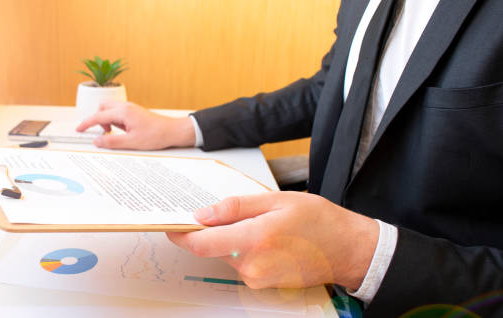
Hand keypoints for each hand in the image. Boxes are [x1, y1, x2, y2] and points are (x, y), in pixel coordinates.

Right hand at [76, 101, 195, 149]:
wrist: (172, 131)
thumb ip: (112, 141)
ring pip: (110, 109)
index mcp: (123, 112)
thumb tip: (97, 141)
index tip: (79, 129)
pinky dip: (115, 120)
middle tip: (103, 133)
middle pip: (102, 107)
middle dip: (98, 119)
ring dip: (107, 120)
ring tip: (116, 133)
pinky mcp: (134, 111)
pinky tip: (123, 131)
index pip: (98, 116)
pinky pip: (118, 112)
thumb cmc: (156, 136)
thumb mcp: (131, 142)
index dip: (86, 123)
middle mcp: (126, 106)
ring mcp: (130, 108)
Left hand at [167, 191, 378, 289]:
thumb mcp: (277, 201)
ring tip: (262, 222)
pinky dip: (245, 248)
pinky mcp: (262, 284)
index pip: (202, 243)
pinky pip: (241, 262)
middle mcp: (251, 265)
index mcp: (253, 240)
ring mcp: (257, 278)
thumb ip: (236, 207)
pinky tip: (267, 237)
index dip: (181, 235)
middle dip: (215, 229)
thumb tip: (202, 215)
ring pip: (227, 254)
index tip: (171, 225)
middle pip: (213, 247)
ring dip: (233, 238)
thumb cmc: (318, 220)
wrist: (347, 249)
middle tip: (234, 211)